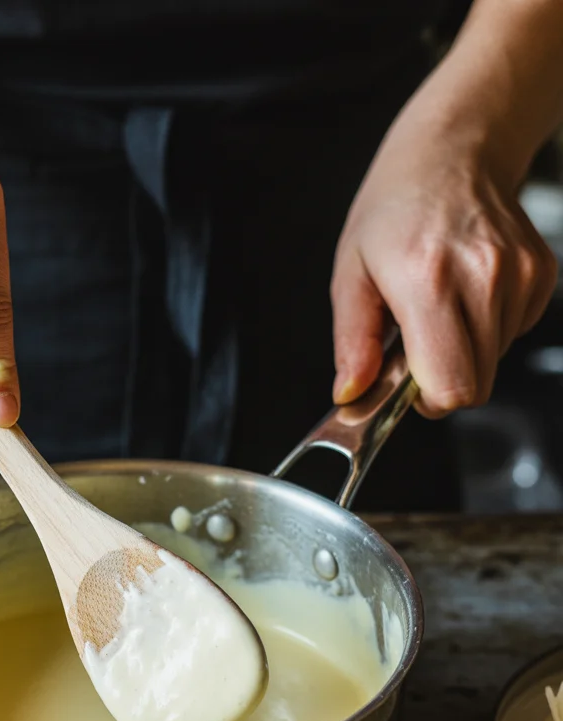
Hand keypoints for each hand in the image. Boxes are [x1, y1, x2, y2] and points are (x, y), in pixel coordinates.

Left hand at [331, 105, 557, 417]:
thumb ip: (352, 342)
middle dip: (445, 378)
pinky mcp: (541, 271)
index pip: (451, 386)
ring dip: (466, 348)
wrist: (451, 150)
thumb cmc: (393, 210)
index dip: (428, 400)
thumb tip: (351, 393)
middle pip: (477, 383)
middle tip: (419, 341)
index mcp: (426, 281)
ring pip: (495, 359)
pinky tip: (468, 289)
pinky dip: (490, 324)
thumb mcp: (350, 274)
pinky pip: (515, 331)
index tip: (410, 383)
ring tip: (441, 304)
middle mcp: (481, 277)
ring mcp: (518, 273)